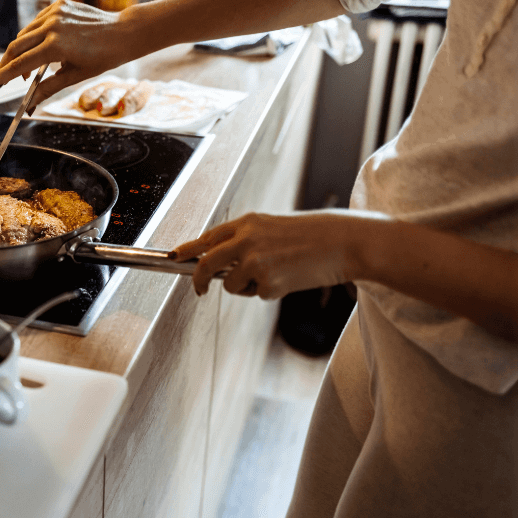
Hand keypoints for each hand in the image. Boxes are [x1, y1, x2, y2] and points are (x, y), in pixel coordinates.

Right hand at [0, 0, 146, 110]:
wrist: (123, 33)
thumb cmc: (103, 58)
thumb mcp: (74, 76)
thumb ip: (47, 88)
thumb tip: (28, 105)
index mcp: (55, 46)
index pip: (20, 64)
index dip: (3, 76)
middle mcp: (52, 26)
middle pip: (16, 46)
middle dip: (6, 63)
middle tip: (3, 77)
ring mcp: (55, 12)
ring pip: (25, 33)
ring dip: (21, 50)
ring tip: (30, 67)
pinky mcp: (59, 4)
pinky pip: (37, 22)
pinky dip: (35, 35)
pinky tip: (43, 45)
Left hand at [172, 210, 381, 299]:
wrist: (342, 242)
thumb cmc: (312, 235)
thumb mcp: (273, 228)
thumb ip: (247, 240)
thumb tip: (221, 263)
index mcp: (248, 223)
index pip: (208, 237)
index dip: (188, 249)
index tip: (174, 257)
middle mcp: (246, 240)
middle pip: (206, 263)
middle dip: (198, 279)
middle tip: (199, 289)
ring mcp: (255, 262)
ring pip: (231, 284)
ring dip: (246, 286)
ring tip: (276, 273)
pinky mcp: (268, 283)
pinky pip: (258, 294)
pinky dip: (270, 292)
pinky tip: (289, 278)